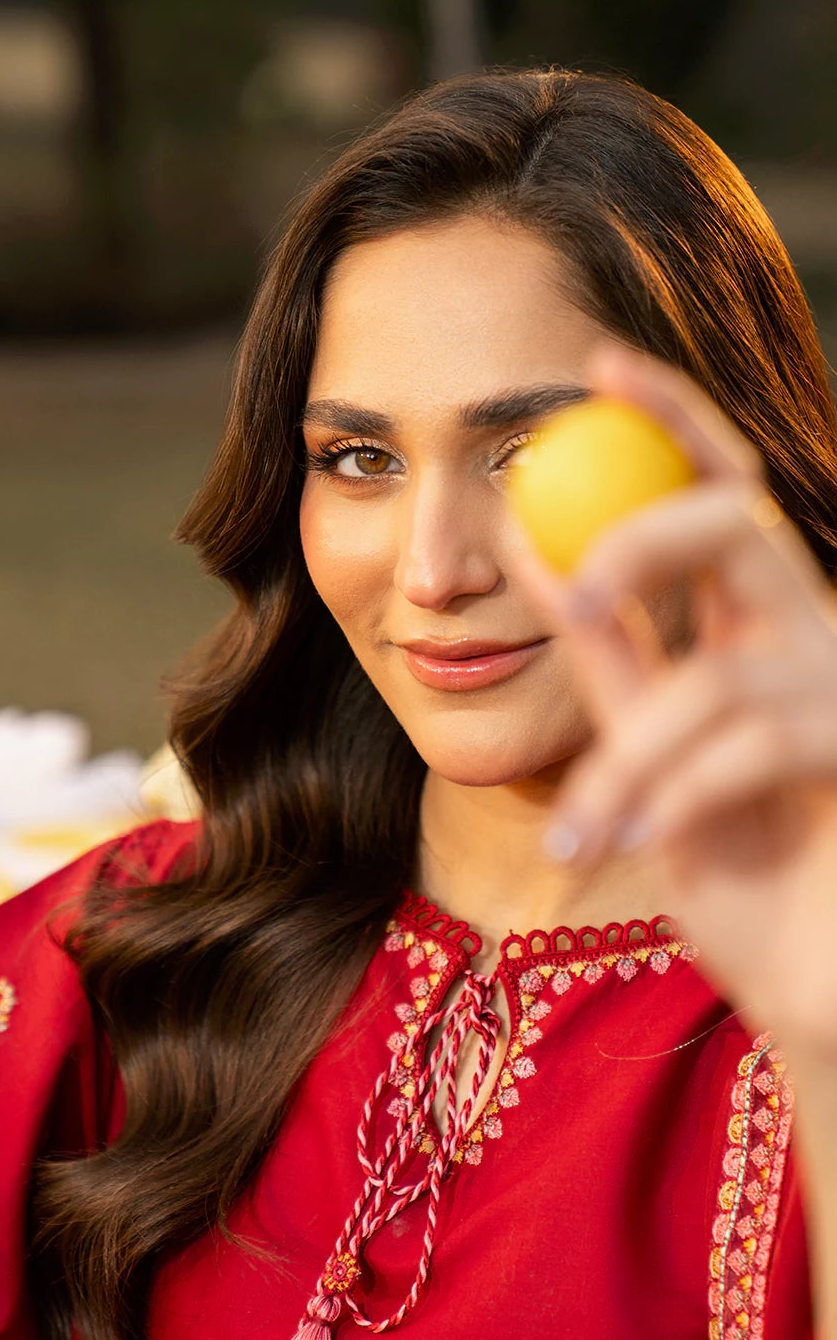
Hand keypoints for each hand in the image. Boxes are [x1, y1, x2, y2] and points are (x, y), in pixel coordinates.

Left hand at [510, 340, 836, 1054]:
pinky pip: (747, 746)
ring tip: (582, 832)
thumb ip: (604, 645)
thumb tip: (530, 534)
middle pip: (738, 521)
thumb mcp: (644, 741)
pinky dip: (674, 795)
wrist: (806, 981)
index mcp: (757, 614)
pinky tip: (639, 843)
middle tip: (578, 598)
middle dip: (645, 539)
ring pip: (718, 672)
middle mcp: (812, 628)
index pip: (719, 485)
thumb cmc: (730, 857)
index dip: (672, 414)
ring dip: (633, 760)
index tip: (598, 358)